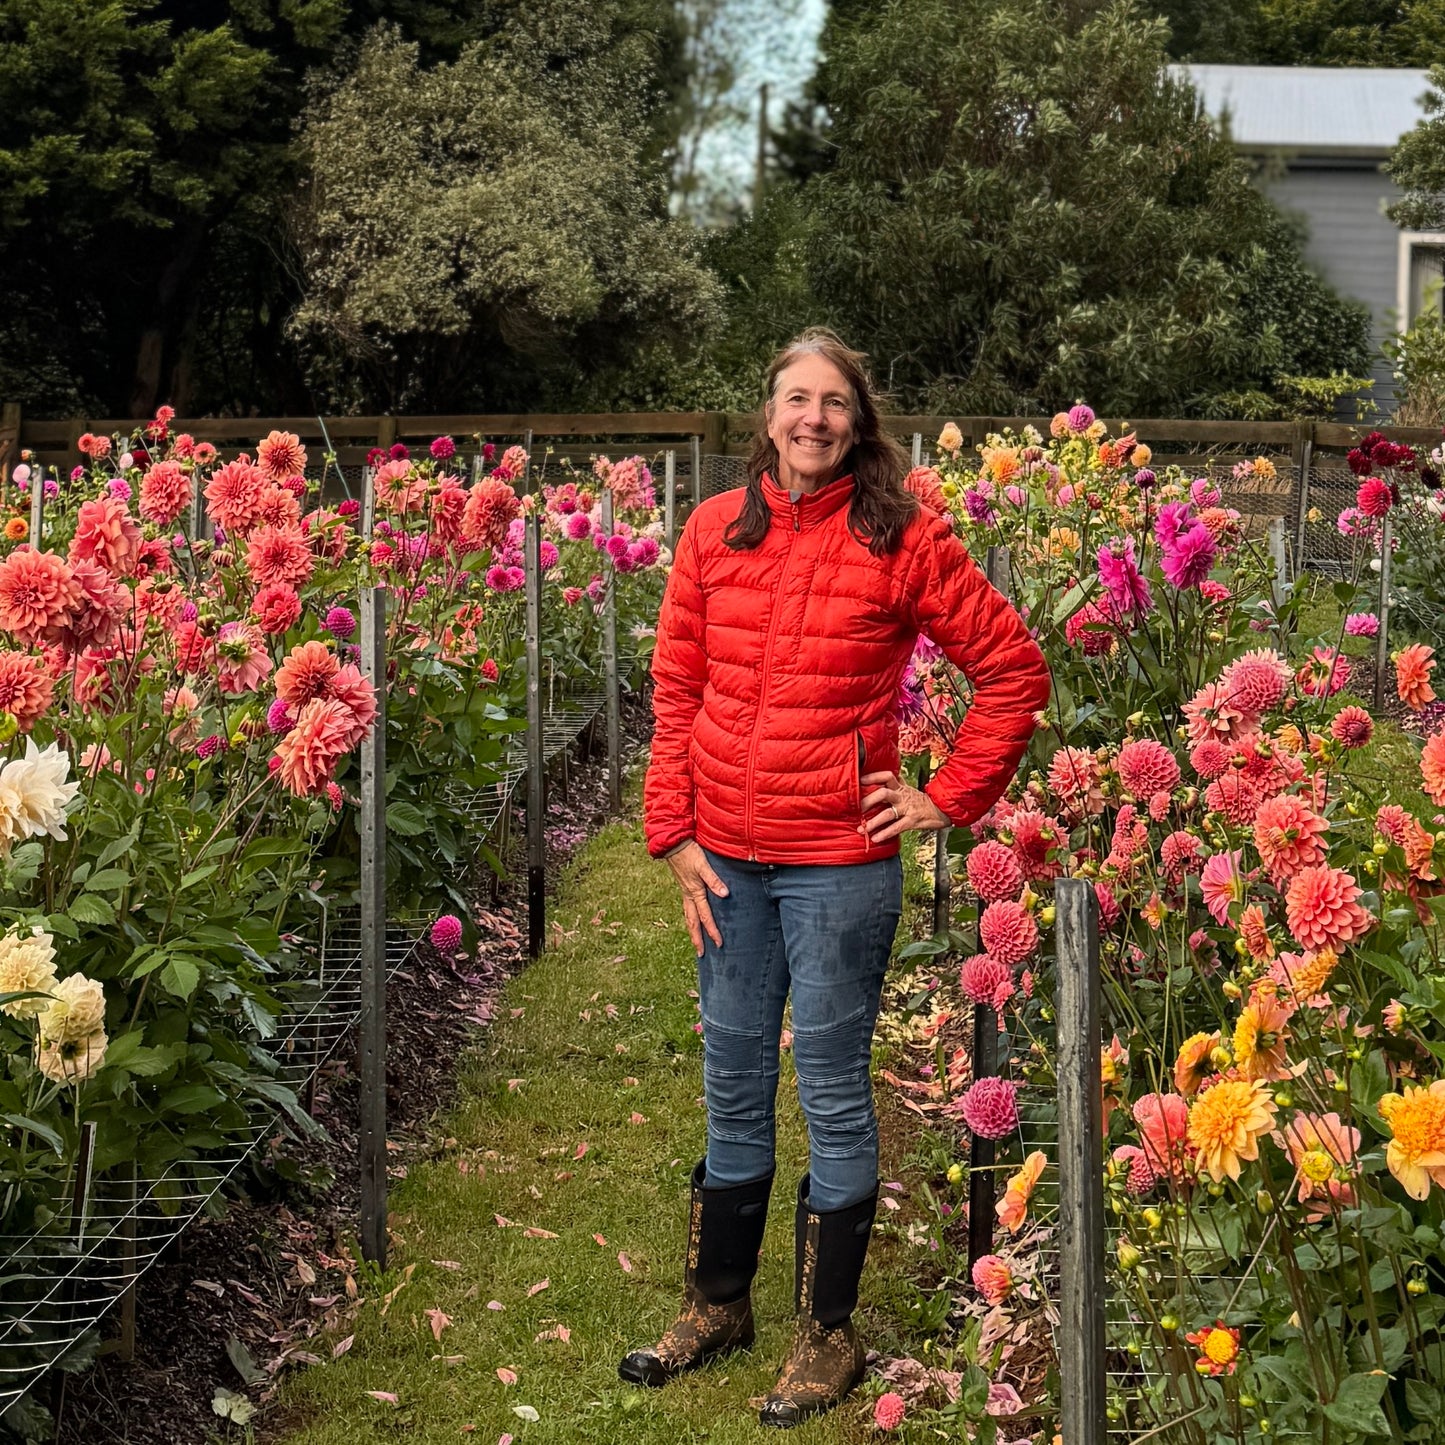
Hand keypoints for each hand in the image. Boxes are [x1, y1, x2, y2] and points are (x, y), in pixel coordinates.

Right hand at [665, 841, 728, 956]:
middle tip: (701, 953)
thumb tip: (725, 895)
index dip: (712, 931)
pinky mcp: (684, 886)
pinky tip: (693, 918)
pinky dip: (690, 917)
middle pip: (692, 922)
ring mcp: (685, 892)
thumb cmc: (688, 853)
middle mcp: (688, 895)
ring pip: (688, 916)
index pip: (705, 916)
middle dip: (697, 939)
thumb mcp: (703, 865)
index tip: (719, 944)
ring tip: (695, 941)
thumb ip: (714, 880)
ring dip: (692, 930)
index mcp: (694, 892)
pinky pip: (687, 908)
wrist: (672, 844)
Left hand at [858, 771, 950, 844]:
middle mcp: (902, 796)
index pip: (886, 776)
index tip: (859, 781)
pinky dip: (885, 833)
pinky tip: (875, 838)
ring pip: (887, 813)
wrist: (941, 809)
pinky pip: (896, 827)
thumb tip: (877, 782)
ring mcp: (907, 808)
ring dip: (873, 822)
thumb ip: (895, 785)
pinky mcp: (912, 820)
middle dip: (868, 801)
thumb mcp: (908, 789)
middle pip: (883, 793)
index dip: (873, 777)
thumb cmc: (920, 801)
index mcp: (900, 787)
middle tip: (856, 808)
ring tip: (862, 828)